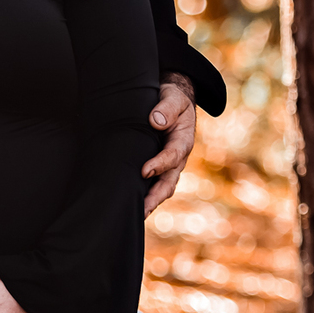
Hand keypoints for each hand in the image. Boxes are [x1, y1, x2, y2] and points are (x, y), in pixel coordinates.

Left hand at [142, 73, 196, 214]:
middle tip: (142, 209)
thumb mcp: (173, 98)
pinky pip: (152, 184)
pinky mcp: (158, 167)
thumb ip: (166, 108)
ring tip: (136, 214)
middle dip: (156, 196)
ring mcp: (168, 165)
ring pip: (162, 188)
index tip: (145, 171)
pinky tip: (130, 204)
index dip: (160, 164)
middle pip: (169, 182)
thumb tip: (155, 122)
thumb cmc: (172, 99)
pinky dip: (144, 196)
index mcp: (183, 141)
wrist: (172, 102)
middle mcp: (177, 158)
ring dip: (150, 202)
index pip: (173, 155)